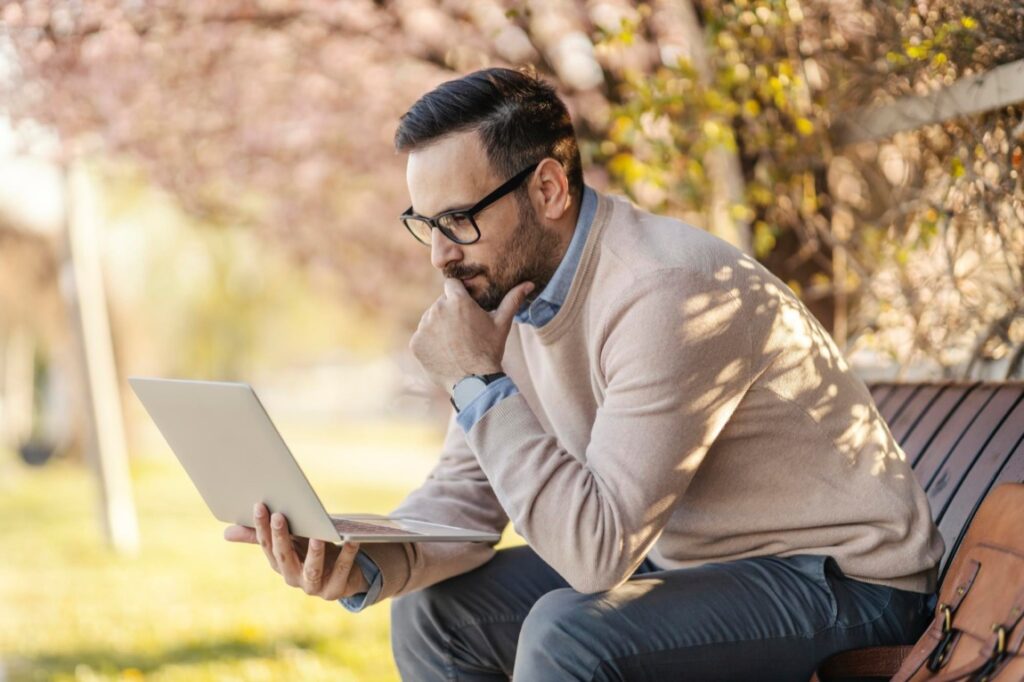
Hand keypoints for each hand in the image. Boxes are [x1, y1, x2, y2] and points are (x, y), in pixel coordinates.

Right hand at [224, 503, 368, 600]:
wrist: (345, 575)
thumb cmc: (312, 551)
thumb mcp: (291, 540)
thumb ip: (262, 536)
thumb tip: (225, 533)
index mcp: (279, 563)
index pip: (267, 545)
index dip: (261, 527)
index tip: (260, 505)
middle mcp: (293, 577)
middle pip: (284, 557)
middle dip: (280, 537)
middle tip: (279, 515)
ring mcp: (314, 586)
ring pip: (311, 570)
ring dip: (314, 553)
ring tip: (318, 535)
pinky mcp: (336, 589)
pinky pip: (342, 570)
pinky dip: (347, 555)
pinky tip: (351, 539)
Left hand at [410, 278, 534, 389]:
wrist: (474, 382)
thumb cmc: (490, 350)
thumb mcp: (502, 324)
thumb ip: (512, 300)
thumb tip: (529, 284)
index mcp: (457, 301)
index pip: (452, 284)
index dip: (459, 294)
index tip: (465, 306)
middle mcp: (437, 310)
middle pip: (441, 303)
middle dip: (450, 312)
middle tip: (463, 331)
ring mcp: (424, 327)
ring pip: (430, 320)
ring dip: (439, 327)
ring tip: (455, 344)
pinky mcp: (416, 343)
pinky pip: (422, 337)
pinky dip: (430, 343)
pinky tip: (445, 353)